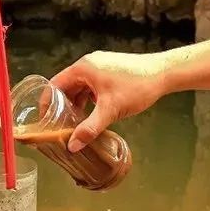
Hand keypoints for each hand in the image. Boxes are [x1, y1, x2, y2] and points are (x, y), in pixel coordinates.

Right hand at [50, 50, 166, 151]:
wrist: (164, 73)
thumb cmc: (137, 86)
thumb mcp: (110, 110)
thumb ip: (90, 128)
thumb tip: (72, 146)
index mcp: (83, 68)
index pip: (54, 86)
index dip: (47, 104)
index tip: (45, 121)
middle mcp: (89, 64)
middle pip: (66, 87)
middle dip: (63, 107)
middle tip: (61, 127)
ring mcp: (100, 67)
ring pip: (80, 88)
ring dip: (77, 105)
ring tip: (77, 124)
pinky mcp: (110, 71)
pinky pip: (92, 87)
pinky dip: (89, 100)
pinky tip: (94, 115)